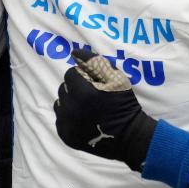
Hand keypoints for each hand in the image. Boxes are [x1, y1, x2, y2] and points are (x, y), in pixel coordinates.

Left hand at [55, 49, 157, 170]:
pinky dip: (69, 116)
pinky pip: (60, 119)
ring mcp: (66, 124)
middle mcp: (70, 109)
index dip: (83, 76)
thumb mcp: (115, 77)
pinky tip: (84, 118)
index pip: (71, 74)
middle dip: (76, 88)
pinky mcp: (65, 135)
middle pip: (64, 88)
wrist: (128, 135)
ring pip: (60, 102)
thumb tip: (73, 52)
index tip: (95, 84)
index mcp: (82, 92)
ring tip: (87, 107)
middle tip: (92, 95)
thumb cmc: (123, 103)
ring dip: (71, 101)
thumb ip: (93, 61)